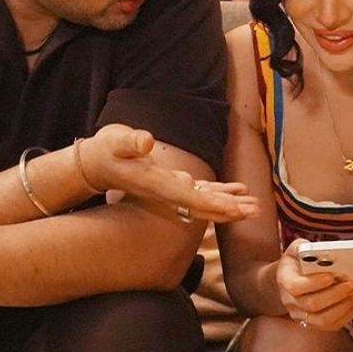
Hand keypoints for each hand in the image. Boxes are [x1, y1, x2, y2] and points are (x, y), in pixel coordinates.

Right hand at [78, 124, 259, 222]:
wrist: (96, 165)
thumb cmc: (107, 151)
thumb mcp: (116, 141)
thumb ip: (130, 141)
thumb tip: (146, 140)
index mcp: (159, 185)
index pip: (191, 199)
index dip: (214, 204)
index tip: (235, 209)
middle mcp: (168, 193)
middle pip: (204, 207)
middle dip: (229, 210)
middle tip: (256, 211)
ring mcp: (171, 192)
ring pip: (205, 202)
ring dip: (229, 204)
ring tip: (254, 205)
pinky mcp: (172, 185)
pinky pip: (201, 194)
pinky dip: (219, 194)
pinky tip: (236, 192)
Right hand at [275, 239, 352, 330]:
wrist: (289, 279)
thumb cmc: (296, 261)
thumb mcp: (296, 248)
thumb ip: (305, 247)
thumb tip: (323, 251)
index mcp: (285, 280)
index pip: (296, 287)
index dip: (314, 283)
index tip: (331, 275)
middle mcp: (291, 301)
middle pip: (312, 305)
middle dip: (335, 295)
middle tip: (352, 285)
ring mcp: (301, 315)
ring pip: (322, 320)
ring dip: (343, 308)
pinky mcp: (313, 323)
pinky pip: (330, 326)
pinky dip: (346, 316)